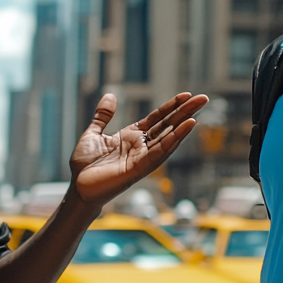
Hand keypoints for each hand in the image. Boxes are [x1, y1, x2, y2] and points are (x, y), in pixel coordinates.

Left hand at [69, 93, 208, 207]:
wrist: (78, 187)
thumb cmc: (85, 165)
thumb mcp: (93, 134)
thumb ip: (103, 116)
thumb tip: (110, 95)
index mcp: (131, 136)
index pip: (157, 118)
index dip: (171, 106)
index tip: (186, 95)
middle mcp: (141, 146)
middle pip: (168, 125)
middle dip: (185, 111)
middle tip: (204, 98)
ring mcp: (142, 157)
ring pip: (168, 138)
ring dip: (183, 126)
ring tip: (197, 112)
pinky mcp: (140, 168)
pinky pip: (159, 152)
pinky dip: (173, 140)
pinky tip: (184, 128)